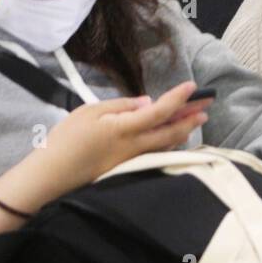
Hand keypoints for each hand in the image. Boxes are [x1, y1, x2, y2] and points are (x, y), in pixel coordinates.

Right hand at [0, 82, 213, 247]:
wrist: (53, 175)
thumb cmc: (67, 139)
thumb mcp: (90, 112)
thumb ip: (121, 106)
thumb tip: (147, 103)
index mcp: (125, 128)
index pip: (160, 111)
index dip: (179, 99)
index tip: (193, 87)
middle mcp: (135, 147)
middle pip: (172, 131)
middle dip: (192, 116)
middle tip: (208, 104)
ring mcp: (135, 161)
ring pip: (167, 144)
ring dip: (184, 130)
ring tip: (196, 118)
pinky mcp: (130, 169)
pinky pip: (157, 154)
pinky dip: (170, 143)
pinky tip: (174, 136)